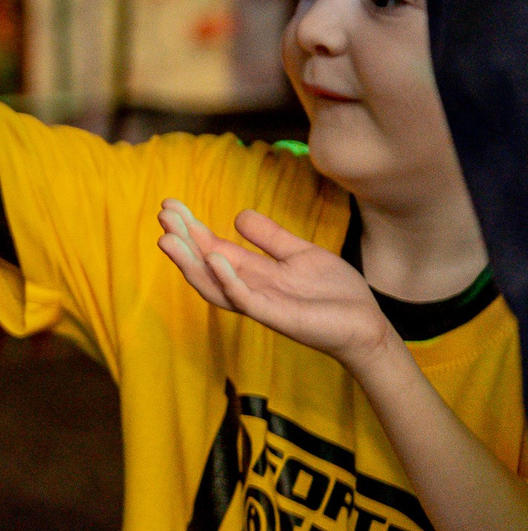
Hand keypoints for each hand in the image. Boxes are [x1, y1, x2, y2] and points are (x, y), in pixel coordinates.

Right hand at [157, 200, 396, 369]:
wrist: (368, 325)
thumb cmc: (335, 294)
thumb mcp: (301, 254)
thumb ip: (270, 238)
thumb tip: (237, 214)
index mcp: (253, 273)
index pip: (213, 249)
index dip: (191, 229)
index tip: (171, 206)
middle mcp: (250, 289)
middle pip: (205, 266)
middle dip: (182, 243)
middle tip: (162, 217)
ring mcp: (261, 304)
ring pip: (214, 286)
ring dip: (190, 264)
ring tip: (169, 239)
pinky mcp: (278, 317)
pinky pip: (245, 300)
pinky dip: (227, 280)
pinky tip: (215, 258)